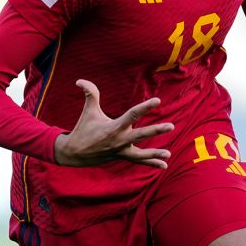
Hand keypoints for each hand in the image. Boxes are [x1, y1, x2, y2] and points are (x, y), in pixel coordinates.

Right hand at [53, 79, 174, 167]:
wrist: (74, 153)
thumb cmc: (83, 129)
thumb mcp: (88, 111)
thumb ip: (90, 94)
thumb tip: (80, 80)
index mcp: (114, 127)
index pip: (132, 115)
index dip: (145, 107)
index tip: (158, 100)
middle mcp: (119, 140)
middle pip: (140, 135)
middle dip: (156, 130)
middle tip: (171, 126)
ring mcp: (121, 150)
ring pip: (140, 154)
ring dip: (154, 154)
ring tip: (168, 154)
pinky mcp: (121, 157)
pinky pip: (138, 161)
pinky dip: (151, 163)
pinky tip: (164, 165)